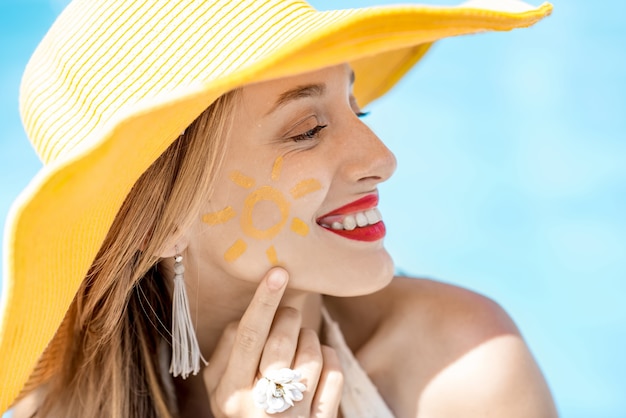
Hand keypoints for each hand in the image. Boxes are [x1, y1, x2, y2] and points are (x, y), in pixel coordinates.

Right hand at [203, 268, 343, 416]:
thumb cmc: (242, 412)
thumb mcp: (220, 388)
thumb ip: (229, 351)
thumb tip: (254, 311)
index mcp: (229, 392)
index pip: (248, 335)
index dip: (264, 300)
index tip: (278, 272)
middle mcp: (260, 406)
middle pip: (281, 340)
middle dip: (289, 316)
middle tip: (289, 313)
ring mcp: (293, 416)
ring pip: (311, 353)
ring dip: (308, 336)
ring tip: (299, 342)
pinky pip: (334, 373)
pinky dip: (329, 356)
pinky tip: (317, 360)